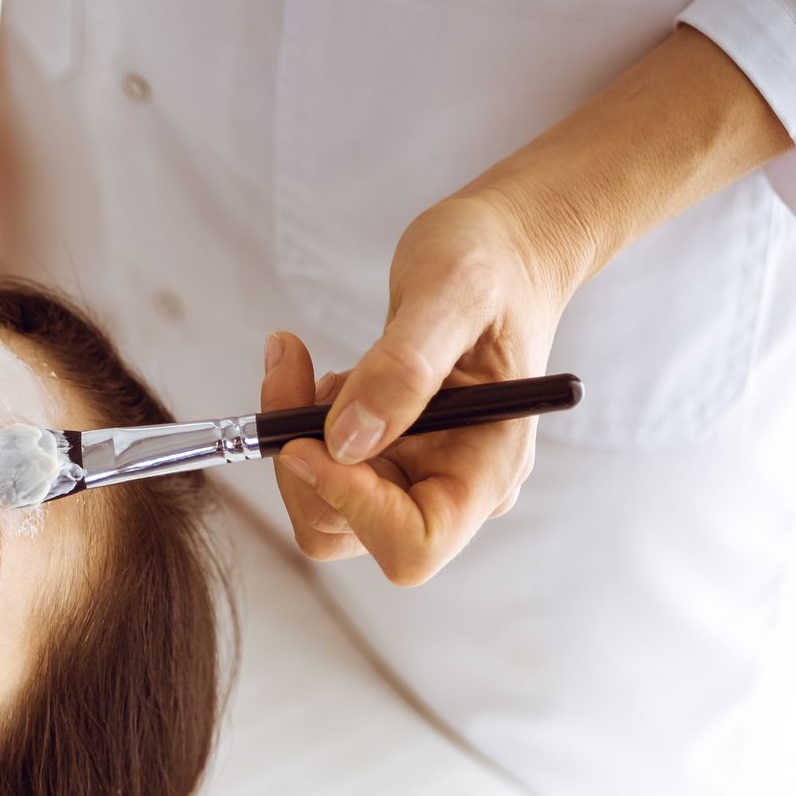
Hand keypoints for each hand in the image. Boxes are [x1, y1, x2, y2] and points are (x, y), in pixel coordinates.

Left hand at [266, 191, 587, 585]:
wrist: (503, 250)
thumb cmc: (492, 261)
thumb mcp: (453, 291)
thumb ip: (404, 366)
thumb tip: (346, 440)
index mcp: (488, 468)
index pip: (415, 545)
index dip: (353, 506)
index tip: (311, 439)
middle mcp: (452, 486)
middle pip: (348, 529)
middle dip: (304, 460)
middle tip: (292, 374)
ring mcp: (417, 476)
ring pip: (322, 503)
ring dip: (299, 439)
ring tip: (324, 371)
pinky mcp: (387, 458)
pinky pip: (323, 470)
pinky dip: (303, 426)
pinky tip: (330, 376)